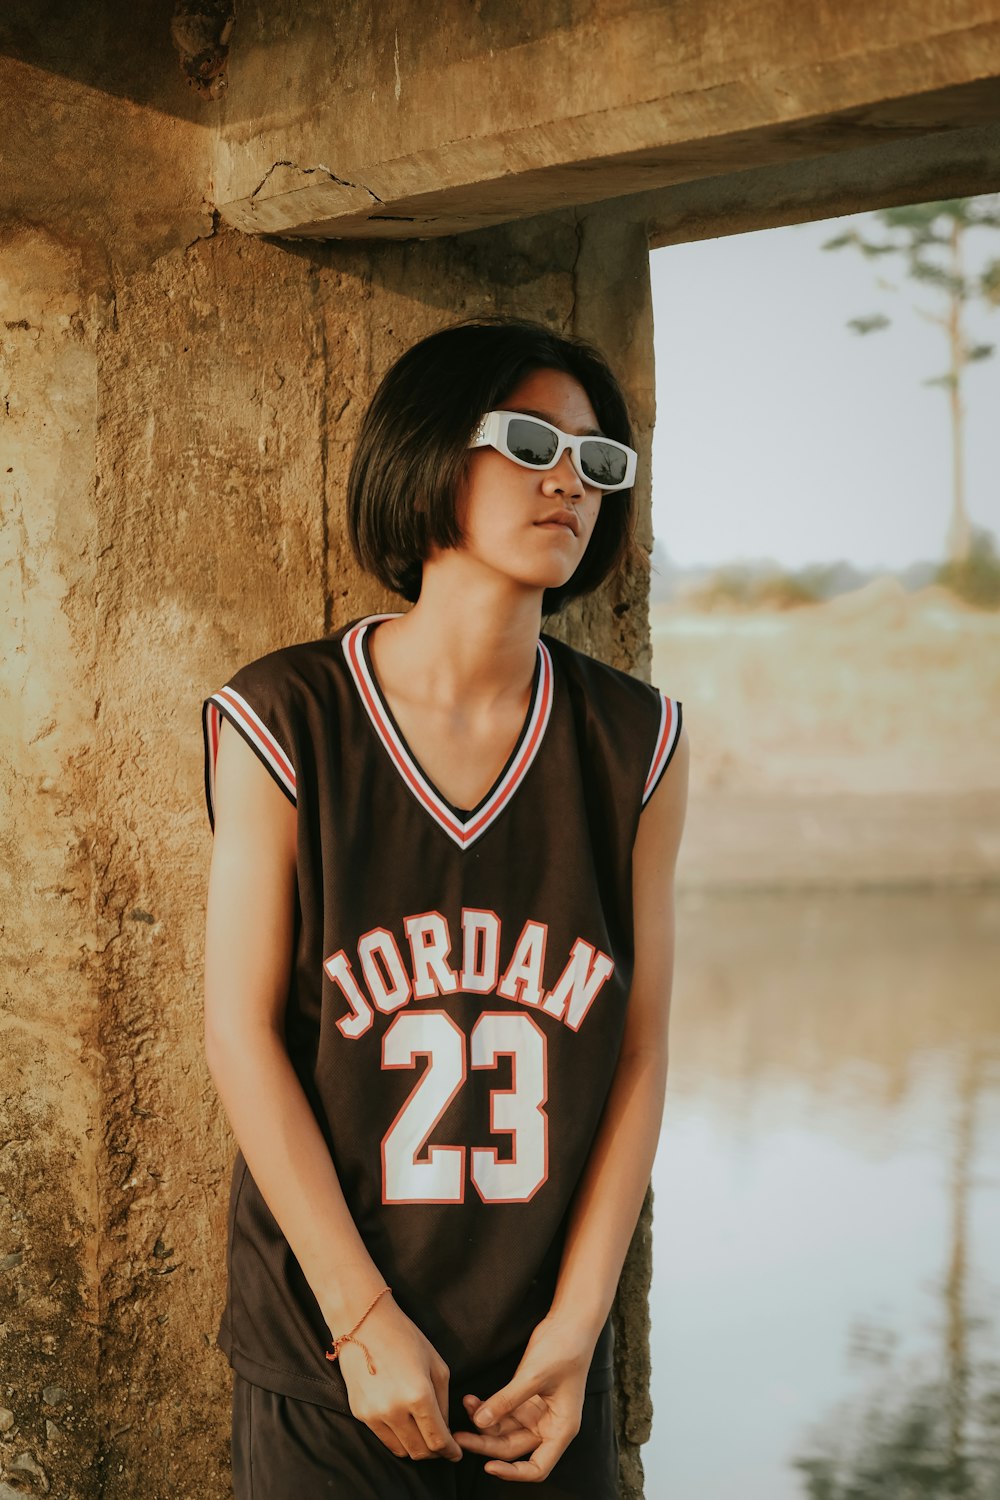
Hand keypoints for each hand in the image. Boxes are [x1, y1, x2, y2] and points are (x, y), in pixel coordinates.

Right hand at [331, 1293, 462, 1463]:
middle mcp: (395, 1411)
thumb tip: (445, 1429)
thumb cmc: (405, 1337)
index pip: (438, 1440)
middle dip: (435, 1453)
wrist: (363, 1323)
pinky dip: (398, 1439)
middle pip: (420, 1452)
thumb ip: (443, 1401)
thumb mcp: (436, 1365)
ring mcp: (374, 1415)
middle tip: (443, 1446)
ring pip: (401, 1451)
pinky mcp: (360, 1414)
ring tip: (424, 1436)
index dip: (450, 1451)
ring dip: (416, 1448)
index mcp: (419, 1396)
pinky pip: (384, 1439)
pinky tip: (405, 1426)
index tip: (456, 1453)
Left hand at [453, 1314, 591, 1481]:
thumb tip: (479, 1423)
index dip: (512, 1472)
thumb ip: (507, 1400)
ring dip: (483, 1422)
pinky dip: (488, 1407)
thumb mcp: (534, 1376)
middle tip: (459, 1436)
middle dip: (486, 1443)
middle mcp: (549, 1425)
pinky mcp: (526, 1397)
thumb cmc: (564, 1349)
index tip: (488, 1466)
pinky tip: (472, 1400)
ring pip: (505, 1430)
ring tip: (464, 1407)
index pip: (537, 1467)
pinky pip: (503, 1411)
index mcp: (561, 1429)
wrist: (570, 1321)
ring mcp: (536, 1412)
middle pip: (513, 1448)